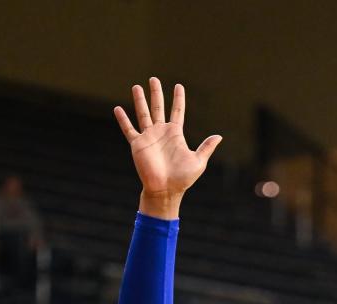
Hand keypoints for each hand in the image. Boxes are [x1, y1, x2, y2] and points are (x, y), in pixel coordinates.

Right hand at [114, 79, 221, 218]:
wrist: (165, 191)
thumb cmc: (182, 179)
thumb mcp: (198, 162)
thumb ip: (206, 147)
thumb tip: (219, 136)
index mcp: (175, 134)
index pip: (177, 111)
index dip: (178, 98)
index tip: (178, 85)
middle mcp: (161, 132)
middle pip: (158, 107)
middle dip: (156, 93)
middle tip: (154, 79)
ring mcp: (149, 137)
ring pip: (143, 114)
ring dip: (139, 100)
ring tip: (136, 86)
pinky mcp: (138, 144)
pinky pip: (129, 129)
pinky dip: (123, 119)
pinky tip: (117, 108)